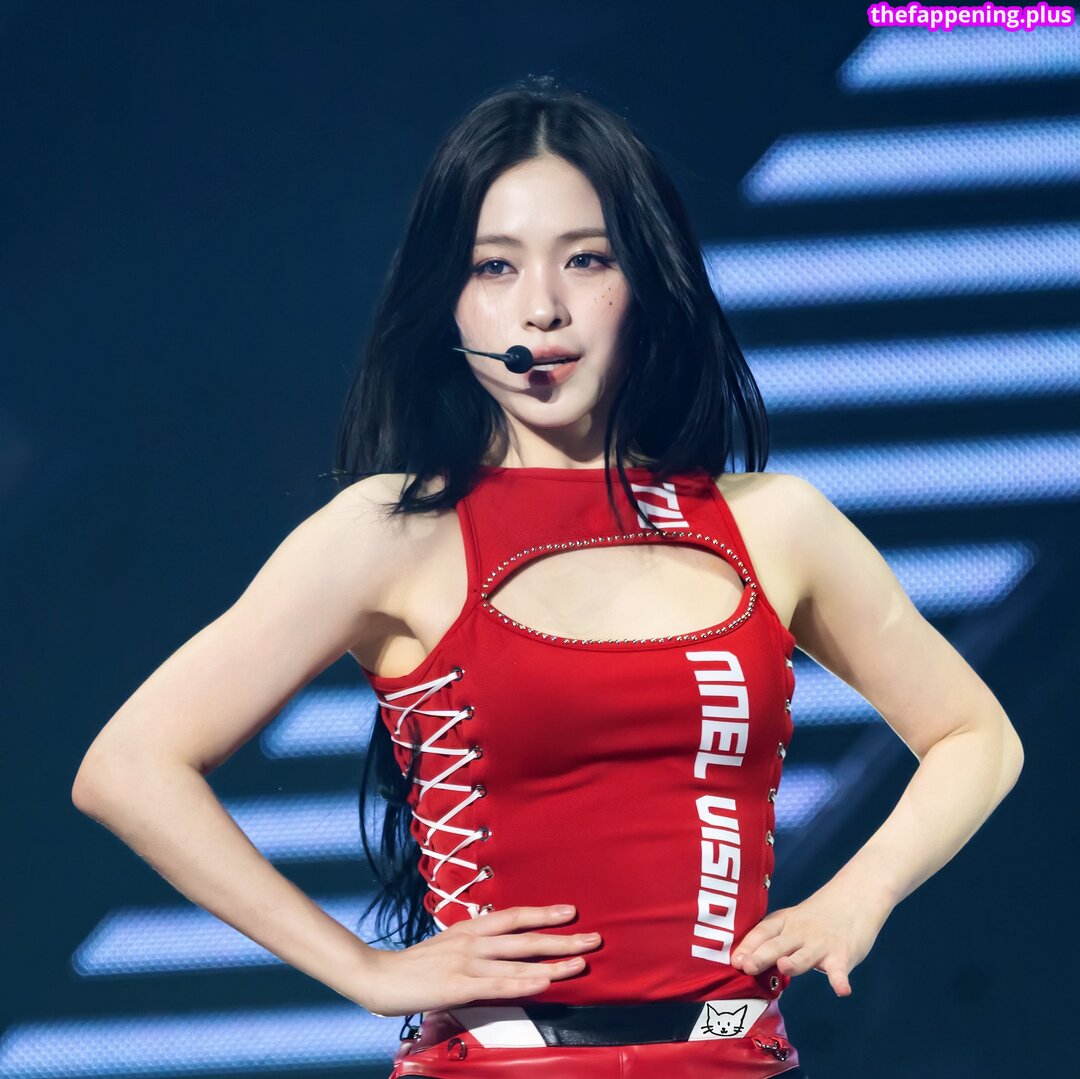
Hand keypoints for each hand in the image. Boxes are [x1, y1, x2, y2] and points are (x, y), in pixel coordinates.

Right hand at [355, 904, 601, 1017]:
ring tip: (581, 962)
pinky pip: (498, 984)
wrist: (377, 976)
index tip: (571, 912)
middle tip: (594, 938)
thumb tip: (500, 947)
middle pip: (525, 936)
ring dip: (553, 960)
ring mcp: (466, 962)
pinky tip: (544, 982)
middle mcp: (473, 940)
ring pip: (518, 959)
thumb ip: (474, 946)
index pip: (514, 917)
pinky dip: (524, 981)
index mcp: (470, 929)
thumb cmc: (414, 965)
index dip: (543, 913)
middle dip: (562, 937)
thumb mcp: (448, 946)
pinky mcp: (458, 985)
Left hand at [729, 883, 890, 997]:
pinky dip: (841, 980)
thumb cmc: (815, 918)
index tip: (734, 960)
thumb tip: (745, 962)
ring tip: (784, 966)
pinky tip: (842, 990)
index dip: (747, 945)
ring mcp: (820, 944)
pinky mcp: (842, 954)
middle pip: (777, 945)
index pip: (762, 932)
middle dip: (761, 956)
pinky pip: (840, 969)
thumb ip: (773, 941)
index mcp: (784, 923)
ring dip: (794, 962)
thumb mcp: (791, 922)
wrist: (854, 898)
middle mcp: (799, 932)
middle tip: (747, 967)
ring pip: (804, 956)